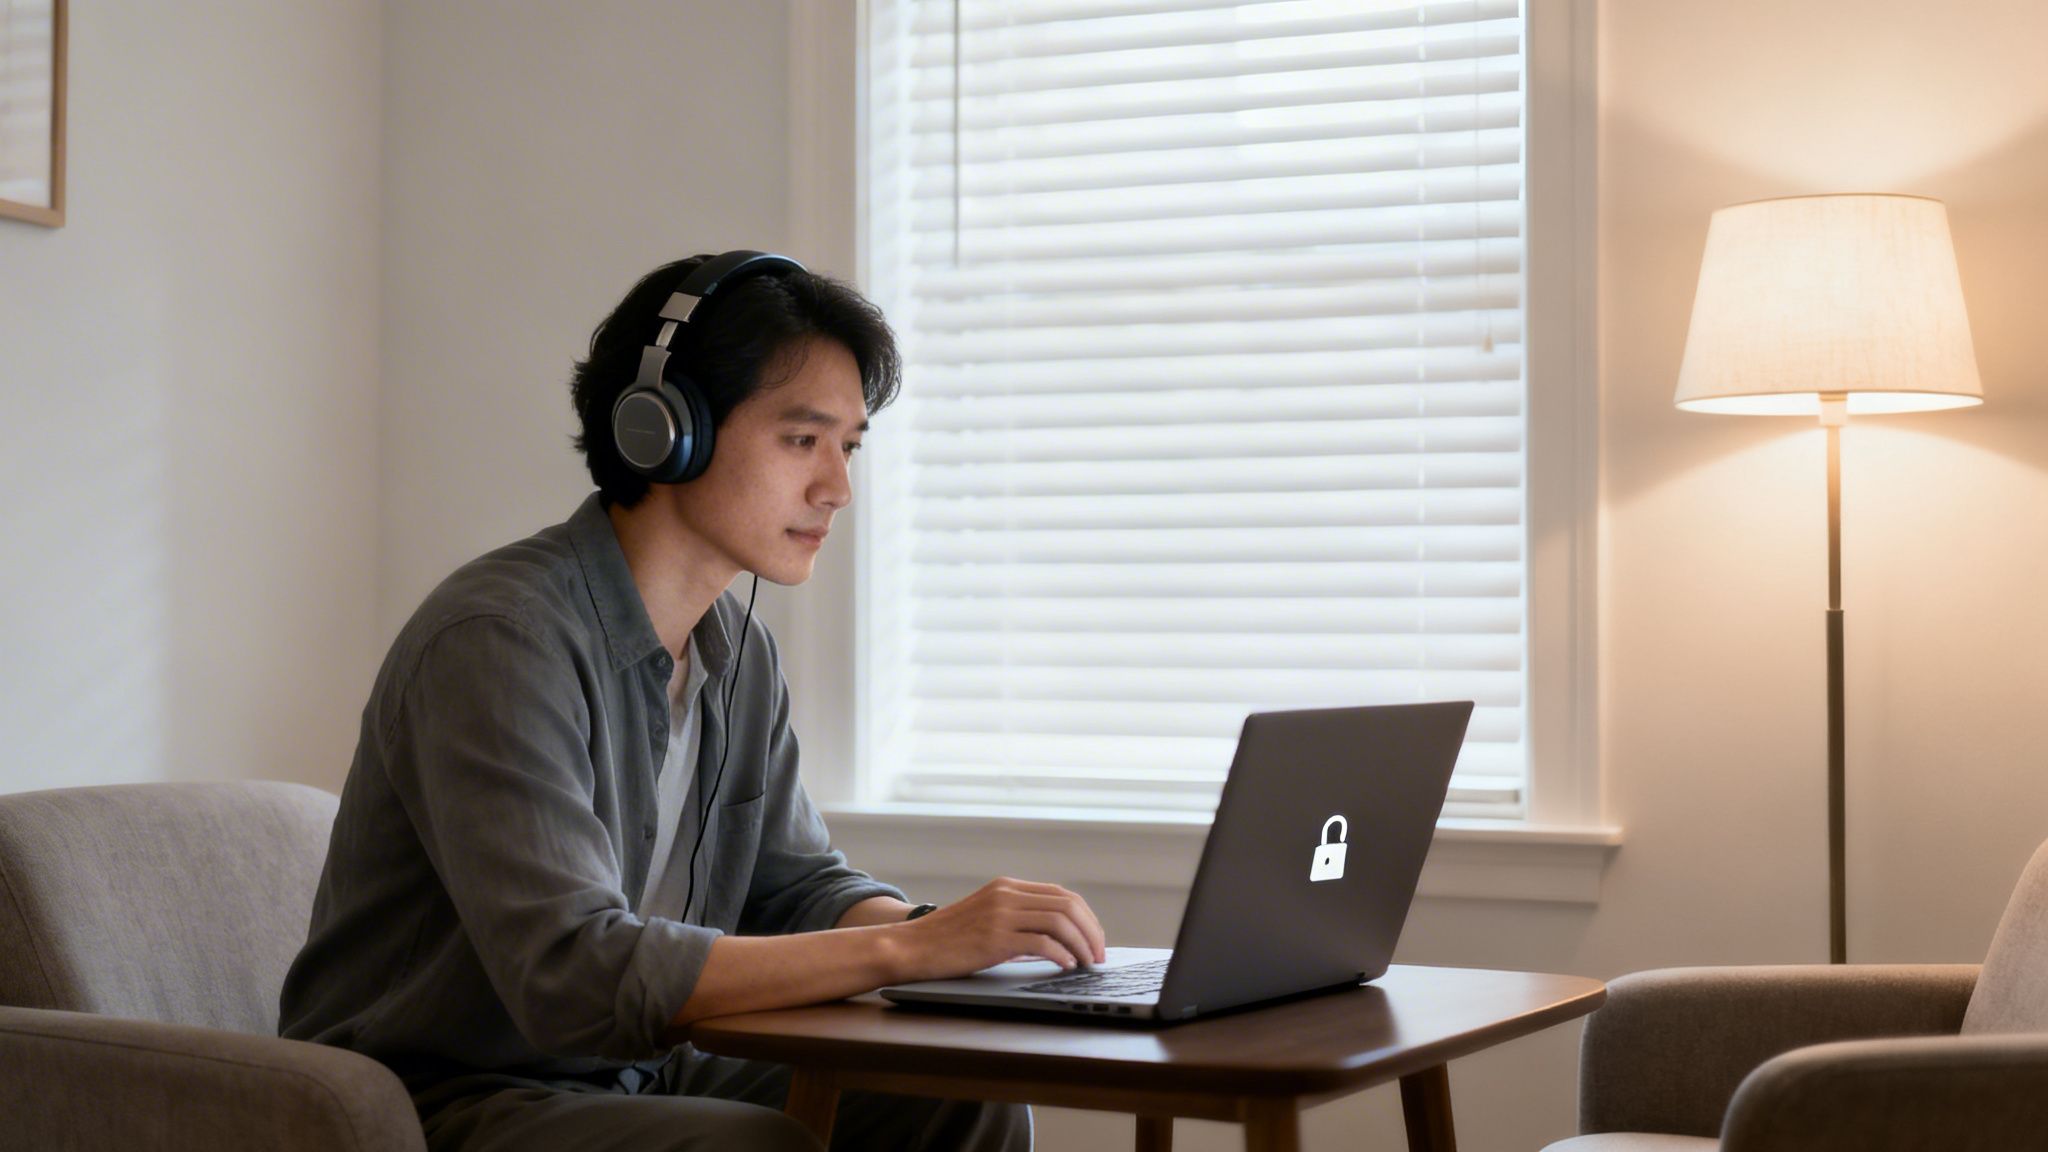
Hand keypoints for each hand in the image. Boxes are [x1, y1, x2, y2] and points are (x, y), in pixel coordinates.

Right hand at [896, 877, 1106, 980]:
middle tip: (1098, 956)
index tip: (1094, 940)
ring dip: (1081, 945)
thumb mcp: (986, 917)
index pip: (1062, 895)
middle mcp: (1007, 894)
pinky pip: (1042, 943)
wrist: (911, 946)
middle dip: (1091, 932)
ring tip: (1087, 964)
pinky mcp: (995, 937)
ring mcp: (1001, 914)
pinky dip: (1061, 955)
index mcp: (1007, 887)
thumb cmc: (948, 939)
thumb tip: (1058, 941)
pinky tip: (1066, 966)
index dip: (1086, 918)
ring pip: (1060, 921)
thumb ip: (1018, 919)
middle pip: (1068, 905)